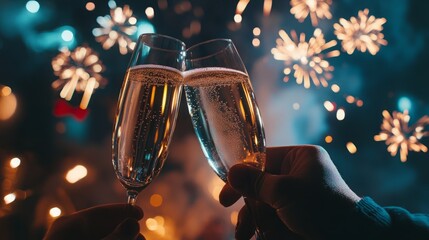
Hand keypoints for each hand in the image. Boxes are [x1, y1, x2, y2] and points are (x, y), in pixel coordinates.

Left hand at [44, 204, 144, 239]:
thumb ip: (115, 237)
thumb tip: (133, 222)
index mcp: (67, 225)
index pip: (100, 212)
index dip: (123, 211)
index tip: (140, 214)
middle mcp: (67, 232)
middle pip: (102, 225)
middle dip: (124, 229)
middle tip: (140, 235)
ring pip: (102, 235)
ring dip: (120, 238)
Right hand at [220, 145, 360, 238]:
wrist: (352, 237)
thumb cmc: (321, 209)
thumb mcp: (284, 193)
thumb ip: (255, 182)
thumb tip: (231, 172)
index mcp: (299, 157)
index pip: (261, 160)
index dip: (241, 177)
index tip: (226, 198)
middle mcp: (298, 172)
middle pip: (260, 185)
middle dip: (249, 208)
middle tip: (239, 226)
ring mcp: (299, 194)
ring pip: (266, 204)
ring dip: (255, 221)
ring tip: (246, 236)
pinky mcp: (300, 212)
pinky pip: (275, 216)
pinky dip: (266, 227)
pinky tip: (257, 236)